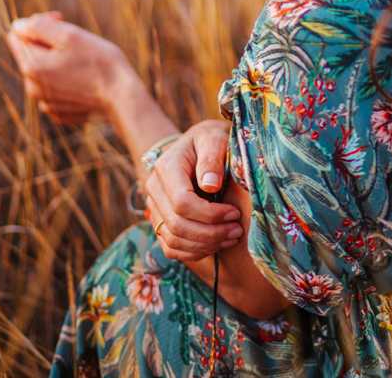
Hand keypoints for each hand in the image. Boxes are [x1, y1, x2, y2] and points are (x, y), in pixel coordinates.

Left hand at [6, 12, 133, 122]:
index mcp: (31, 67)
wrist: (122, 98)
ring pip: (44, 71)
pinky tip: (85, 78)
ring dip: (58, 60)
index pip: (17, 34)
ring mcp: (46, 102)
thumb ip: (39, 26)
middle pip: (31, 54)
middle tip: (76, 41)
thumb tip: (20, 25)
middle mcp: (33, 88)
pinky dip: (66, 79)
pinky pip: (55, 88)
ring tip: (83, 60)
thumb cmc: (99, 63)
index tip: (60, 20)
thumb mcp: (70, 35)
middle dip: (49, 42)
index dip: (38, 22)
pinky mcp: (59, 111)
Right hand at [145, 121, 243, 262]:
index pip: (182, 202)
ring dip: (205, 245)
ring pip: (173, 240)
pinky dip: (194, 251)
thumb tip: (210, 186)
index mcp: (166, 167)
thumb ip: (212, 158)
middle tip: (238, 230)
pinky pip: (171, 247)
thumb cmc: (209, 141)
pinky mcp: (159, 221)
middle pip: (177, 225)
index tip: (235, 213)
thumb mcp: (214, 139)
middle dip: (211, 233)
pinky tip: (216, 244)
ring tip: (232, 237)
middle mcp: (154, 189)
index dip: (210, 215)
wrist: (196, 145)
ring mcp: (154, 207)